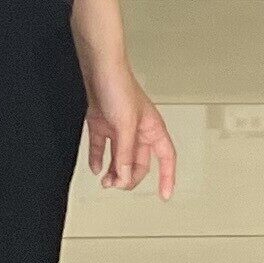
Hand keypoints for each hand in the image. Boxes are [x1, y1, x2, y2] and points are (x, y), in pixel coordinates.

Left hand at [86, 62, 179, 197]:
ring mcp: (119, 127)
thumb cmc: (118, 86)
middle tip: (118, 185)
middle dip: (130, 177)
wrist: (98, 68)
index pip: (166, 158)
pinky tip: (95, 167)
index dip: (168, 176)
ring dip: (114, 171)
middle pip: (139, 162)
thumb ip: (125, 153)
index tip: (165, 194)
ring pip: (121, 158)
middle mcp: (137, 130)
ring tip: (105, 182)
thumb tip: (125, 176)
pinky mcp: (103, 123)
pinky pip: (102, 147)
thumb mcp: (125, 125)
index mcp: (152, 128)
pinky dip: (99, 159)